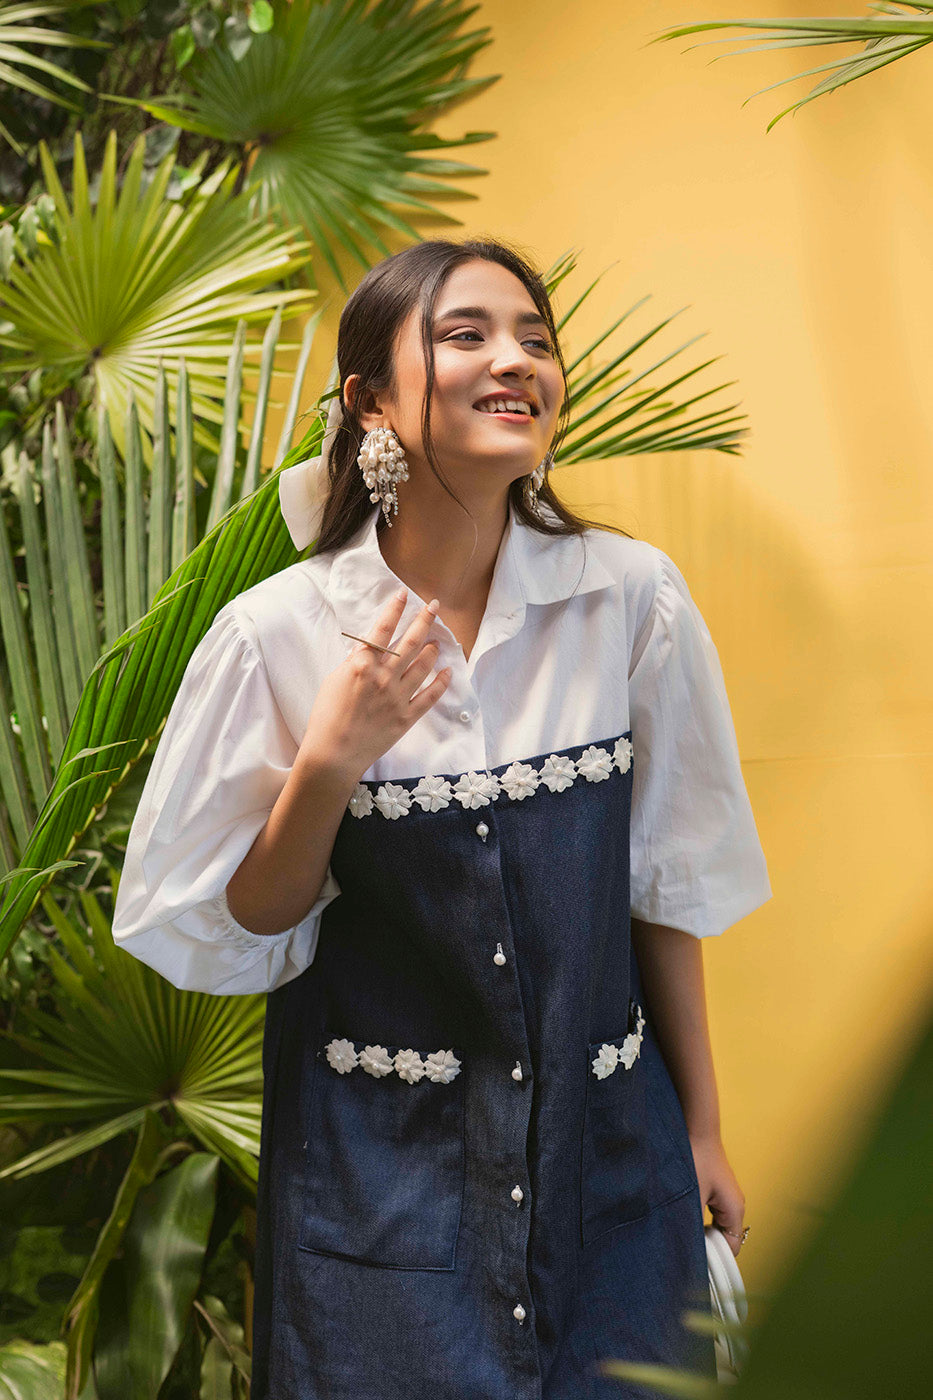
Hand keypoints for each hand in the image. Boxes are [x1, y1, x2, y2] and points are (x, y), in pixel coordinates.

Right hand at [300, 589, 450, 780]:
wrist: (332, 754)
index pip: (382, 629)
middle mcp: (383, 677)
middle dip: (424, 620)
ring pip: (423, 665)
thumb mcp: (333, 681)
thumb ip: (353, 662)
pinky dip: (441, 682)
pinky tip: (447, 671)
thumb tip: (368, 648)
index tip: (404, 594)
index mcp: (361, 665)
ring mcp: (397, 697)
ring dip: (432, 649)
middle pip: (409, 642)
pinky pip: (430, 696)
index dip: (395, 609)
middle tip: (434, 606)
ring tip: (437, 641)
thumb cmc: (326, 717)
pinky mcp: (406, 716)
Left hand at [689, 1131, 746, 1257]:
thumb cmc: (695, 1157)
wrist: (694, 1126)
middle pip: (723, 1239)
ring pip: (714, 1226)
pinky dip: (696, 1218)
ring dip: (698, 1230)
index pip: (730, 1248)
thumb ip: (691, 1225)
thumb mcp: (691, 1196)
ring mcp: (725, 1196)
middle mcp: (734, 1205)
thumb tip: (685, 1248)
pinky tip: (680, 1214)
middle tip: (681, 1244)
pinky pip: (709, 1213)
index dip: (713, 1257)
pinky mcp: (714, 1188)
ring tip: (679, 1229)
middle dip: (705, 1245)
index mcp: (735, 1210)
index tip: (691, 1259)